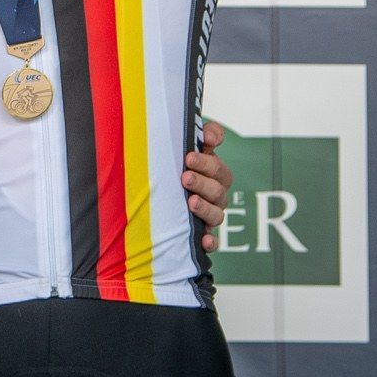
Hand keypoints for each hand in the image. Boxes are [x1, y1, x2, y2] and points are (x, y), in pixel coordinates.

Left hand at [184, 118, 232, 252]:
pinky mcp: (203, 234)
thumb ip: (198, 135)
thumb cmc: (173, 166)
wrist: (158, 191)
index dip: (206, 162)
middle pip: (217, 189)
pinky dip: (211, 242)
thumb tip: (208, 134)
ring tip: (191, 202)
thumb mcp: (181, 147)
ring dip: (206, 208)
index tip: (188, 157)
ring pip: (217, 214)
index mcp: (212, 173)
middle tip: (185, 177)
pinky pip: (213, 241)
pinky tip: (204, 240)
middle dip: (202, 182)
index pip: (217, 167)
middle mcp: (215, 194)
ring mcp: (210, 214)